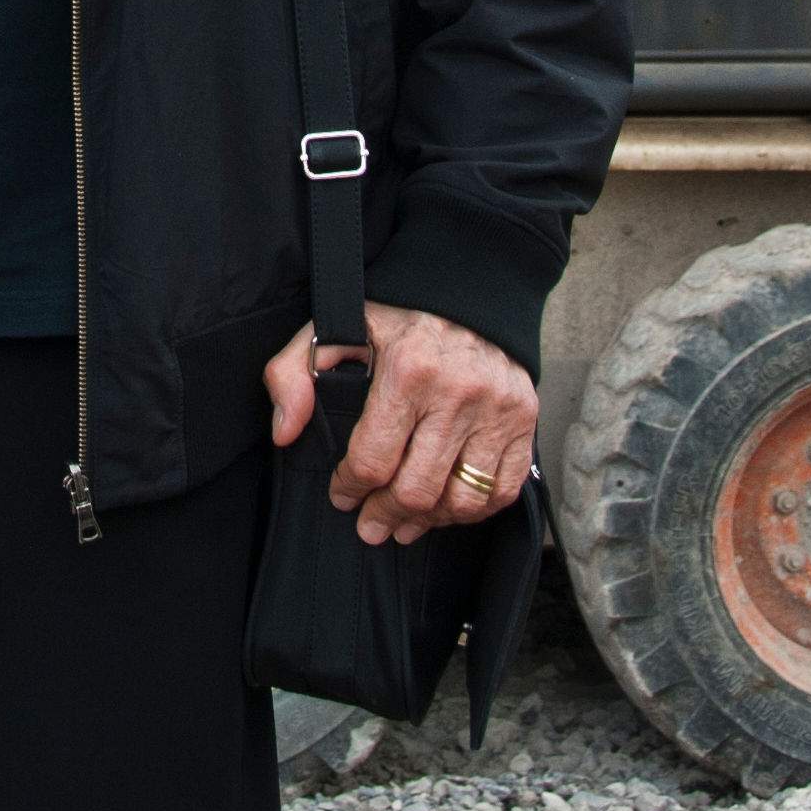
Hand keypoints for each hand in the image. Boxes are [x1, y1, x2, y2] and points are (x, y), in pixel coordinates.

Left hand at [263, 302, 537, 547]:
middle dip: (385, 515)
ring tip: (407, 524)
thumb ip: (294, 373)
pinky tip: (448, 509)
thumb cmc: (399, 313)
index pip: (373, 459)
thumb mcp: (337, 326)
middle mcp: (458, 392)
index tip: (341, 495)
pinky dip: (475, 511)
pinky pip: (503, 489)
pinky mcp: (526, 420)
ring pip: (461, 499)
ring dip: (429, 522)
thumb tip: (284, 432)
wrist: (471, 285)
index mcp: (408, 370)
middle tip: (371, 526)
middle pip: (416, 489)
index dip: (350, 487)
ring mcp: (497, 410)